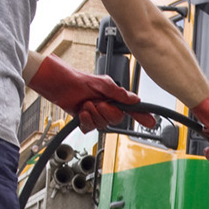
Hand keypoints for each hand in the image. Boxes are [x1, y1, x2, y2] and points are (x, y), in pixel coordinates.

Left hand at [28, 54, 155, 131]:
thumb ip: (119, 93)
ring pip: (103, 124)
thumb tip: (134, 99)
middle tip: (98, 102)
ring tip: (86, 104)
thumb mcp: (102, 84)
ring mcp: (96, 114)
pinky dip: (86, 120)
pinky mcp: (85, 120)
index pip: (132, 108)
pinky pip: (90, 128)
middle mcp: (106, 106)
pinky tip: (82, 112)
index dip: (142, 115)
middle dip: (107, 111)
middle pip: (116, 119)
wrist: (58, 84)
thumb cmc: (77, 79)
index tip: (151, 121)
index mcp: (114, 97)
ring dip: (93, 114)